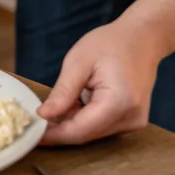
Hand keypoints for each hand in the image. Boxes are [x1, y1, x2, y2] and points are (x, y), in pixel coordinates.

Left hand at [37, 21, 165, 144]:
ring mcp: (135, 122)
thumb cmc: (110, 43)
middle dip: (59, 128)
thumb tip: (43, 115)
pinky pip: (101, 126)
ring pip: (92, 132)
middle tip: (36, 116)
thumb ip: (62, 93)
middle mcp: (131, 118)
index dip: (54, 135)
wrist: (141, 38)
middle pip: (86, 134)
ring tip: (62, 98)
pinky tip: (78, 99)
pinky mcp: (132, 120)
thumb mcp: (78, 62)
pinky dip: (84, 117)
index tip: (32, 134)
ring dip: (72, 121)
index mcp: (119, 102)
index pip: (80, 131)